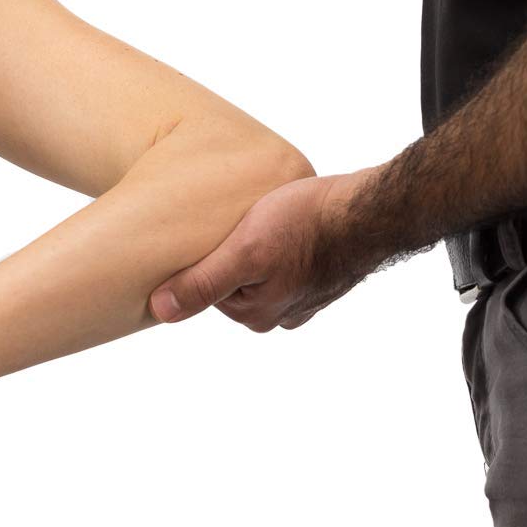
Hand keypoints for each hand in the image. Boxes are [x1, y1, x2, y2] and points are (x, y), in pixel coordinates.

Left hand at [147, 167, 384, 331]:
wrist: (368, 212)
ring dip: (255, 244)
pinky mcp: (318, 276)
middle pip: (230, 279)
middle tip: (242, 219)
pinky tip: (287, 222)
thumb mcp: (244, 252)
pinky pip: (283, 261)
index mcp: (255, 315)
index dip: (203, 254)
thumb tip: (159, 312)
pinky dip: (280, 242)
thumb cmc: (306, 225)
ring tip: (265, 218)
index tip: (213, 229)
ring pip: (257, 269)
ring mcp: (302, 297)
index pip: (203, 286)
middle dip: (230, 250)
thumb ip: (202, 284)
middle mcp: (278, 315)